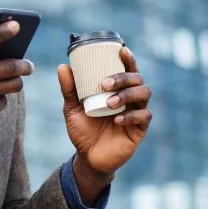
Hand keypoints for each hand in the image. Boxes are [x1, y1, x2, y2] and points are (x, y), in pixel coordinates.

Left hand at [57, 47, 152, 195]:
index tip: (122, 50)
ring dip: (127, 95)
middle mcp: (130, 99)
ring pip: (144, 94)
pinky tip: (117, 119)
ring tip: (110, 103)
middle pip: (138, 79)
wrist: (88, 158)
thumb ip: (69, 90)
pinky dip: (131, 115)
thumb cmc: (83, 130)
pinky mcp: (139, 129)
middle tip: (104, 83)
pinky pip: (144, 117)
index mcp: (117, 90)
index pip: (128, 70)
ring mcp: (136, 113)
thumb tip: (63, 66)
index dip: (129, 59)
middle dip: (123, 78)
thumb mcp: (72, 109)